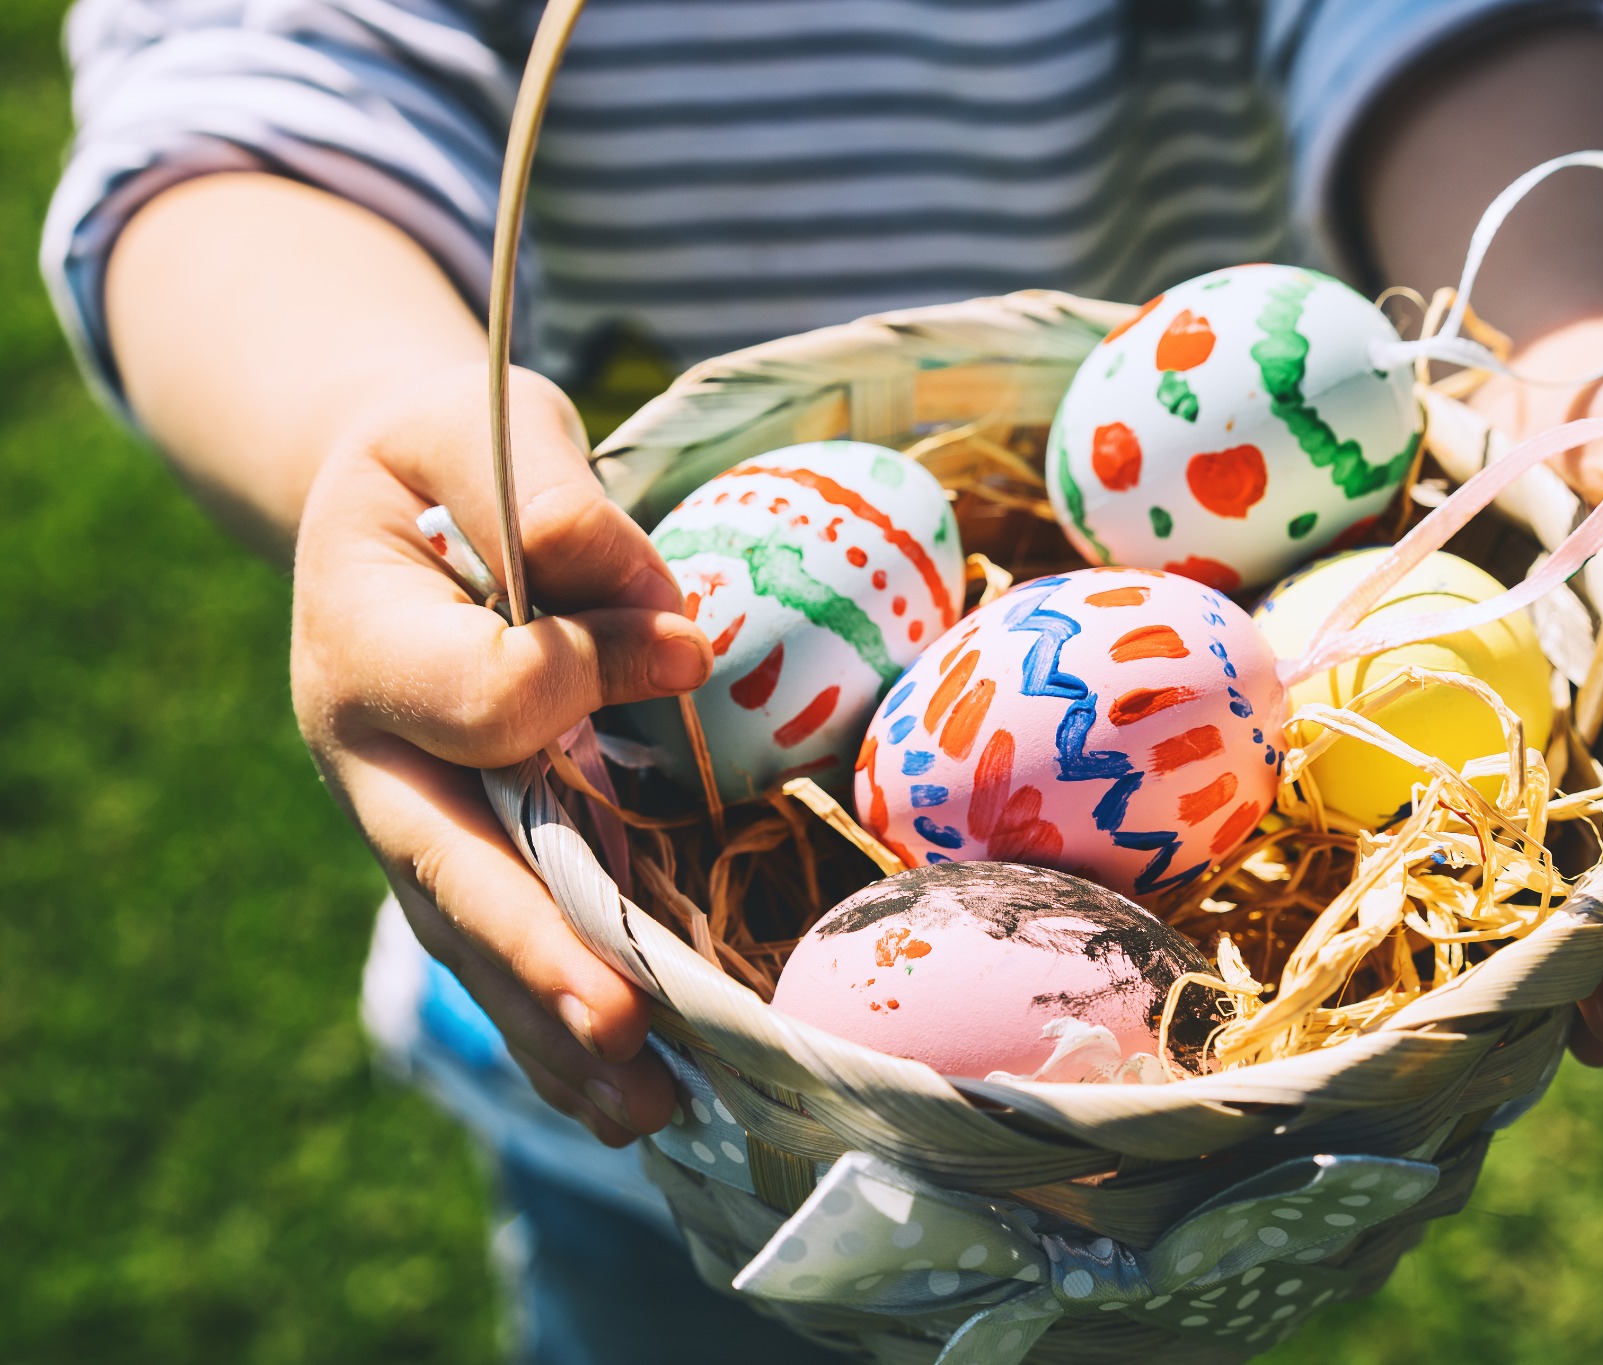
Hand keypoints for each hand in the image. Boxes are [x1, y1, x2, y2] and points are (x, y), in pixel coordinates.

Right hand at [291, 362, 711, 1140]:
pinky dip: (559, 1033)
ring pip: (474, 941)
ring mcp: (406, 818)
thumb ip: (541, 489)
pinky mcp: (456, 853)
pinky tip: (635, 1102)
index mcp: (358, 636)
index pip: (486, 691)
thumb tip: (651, 604)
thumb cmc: (442, 460)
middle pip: (448, 868)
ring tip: (648, 1111)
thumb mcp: (473, 423)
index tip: (680, 643)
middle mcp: (367, 753)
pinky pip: (500, 955)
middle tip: (622, 1022)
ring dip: (556, 1031)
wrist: (385, 507)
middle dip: (537, 948)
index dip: (590, 672)